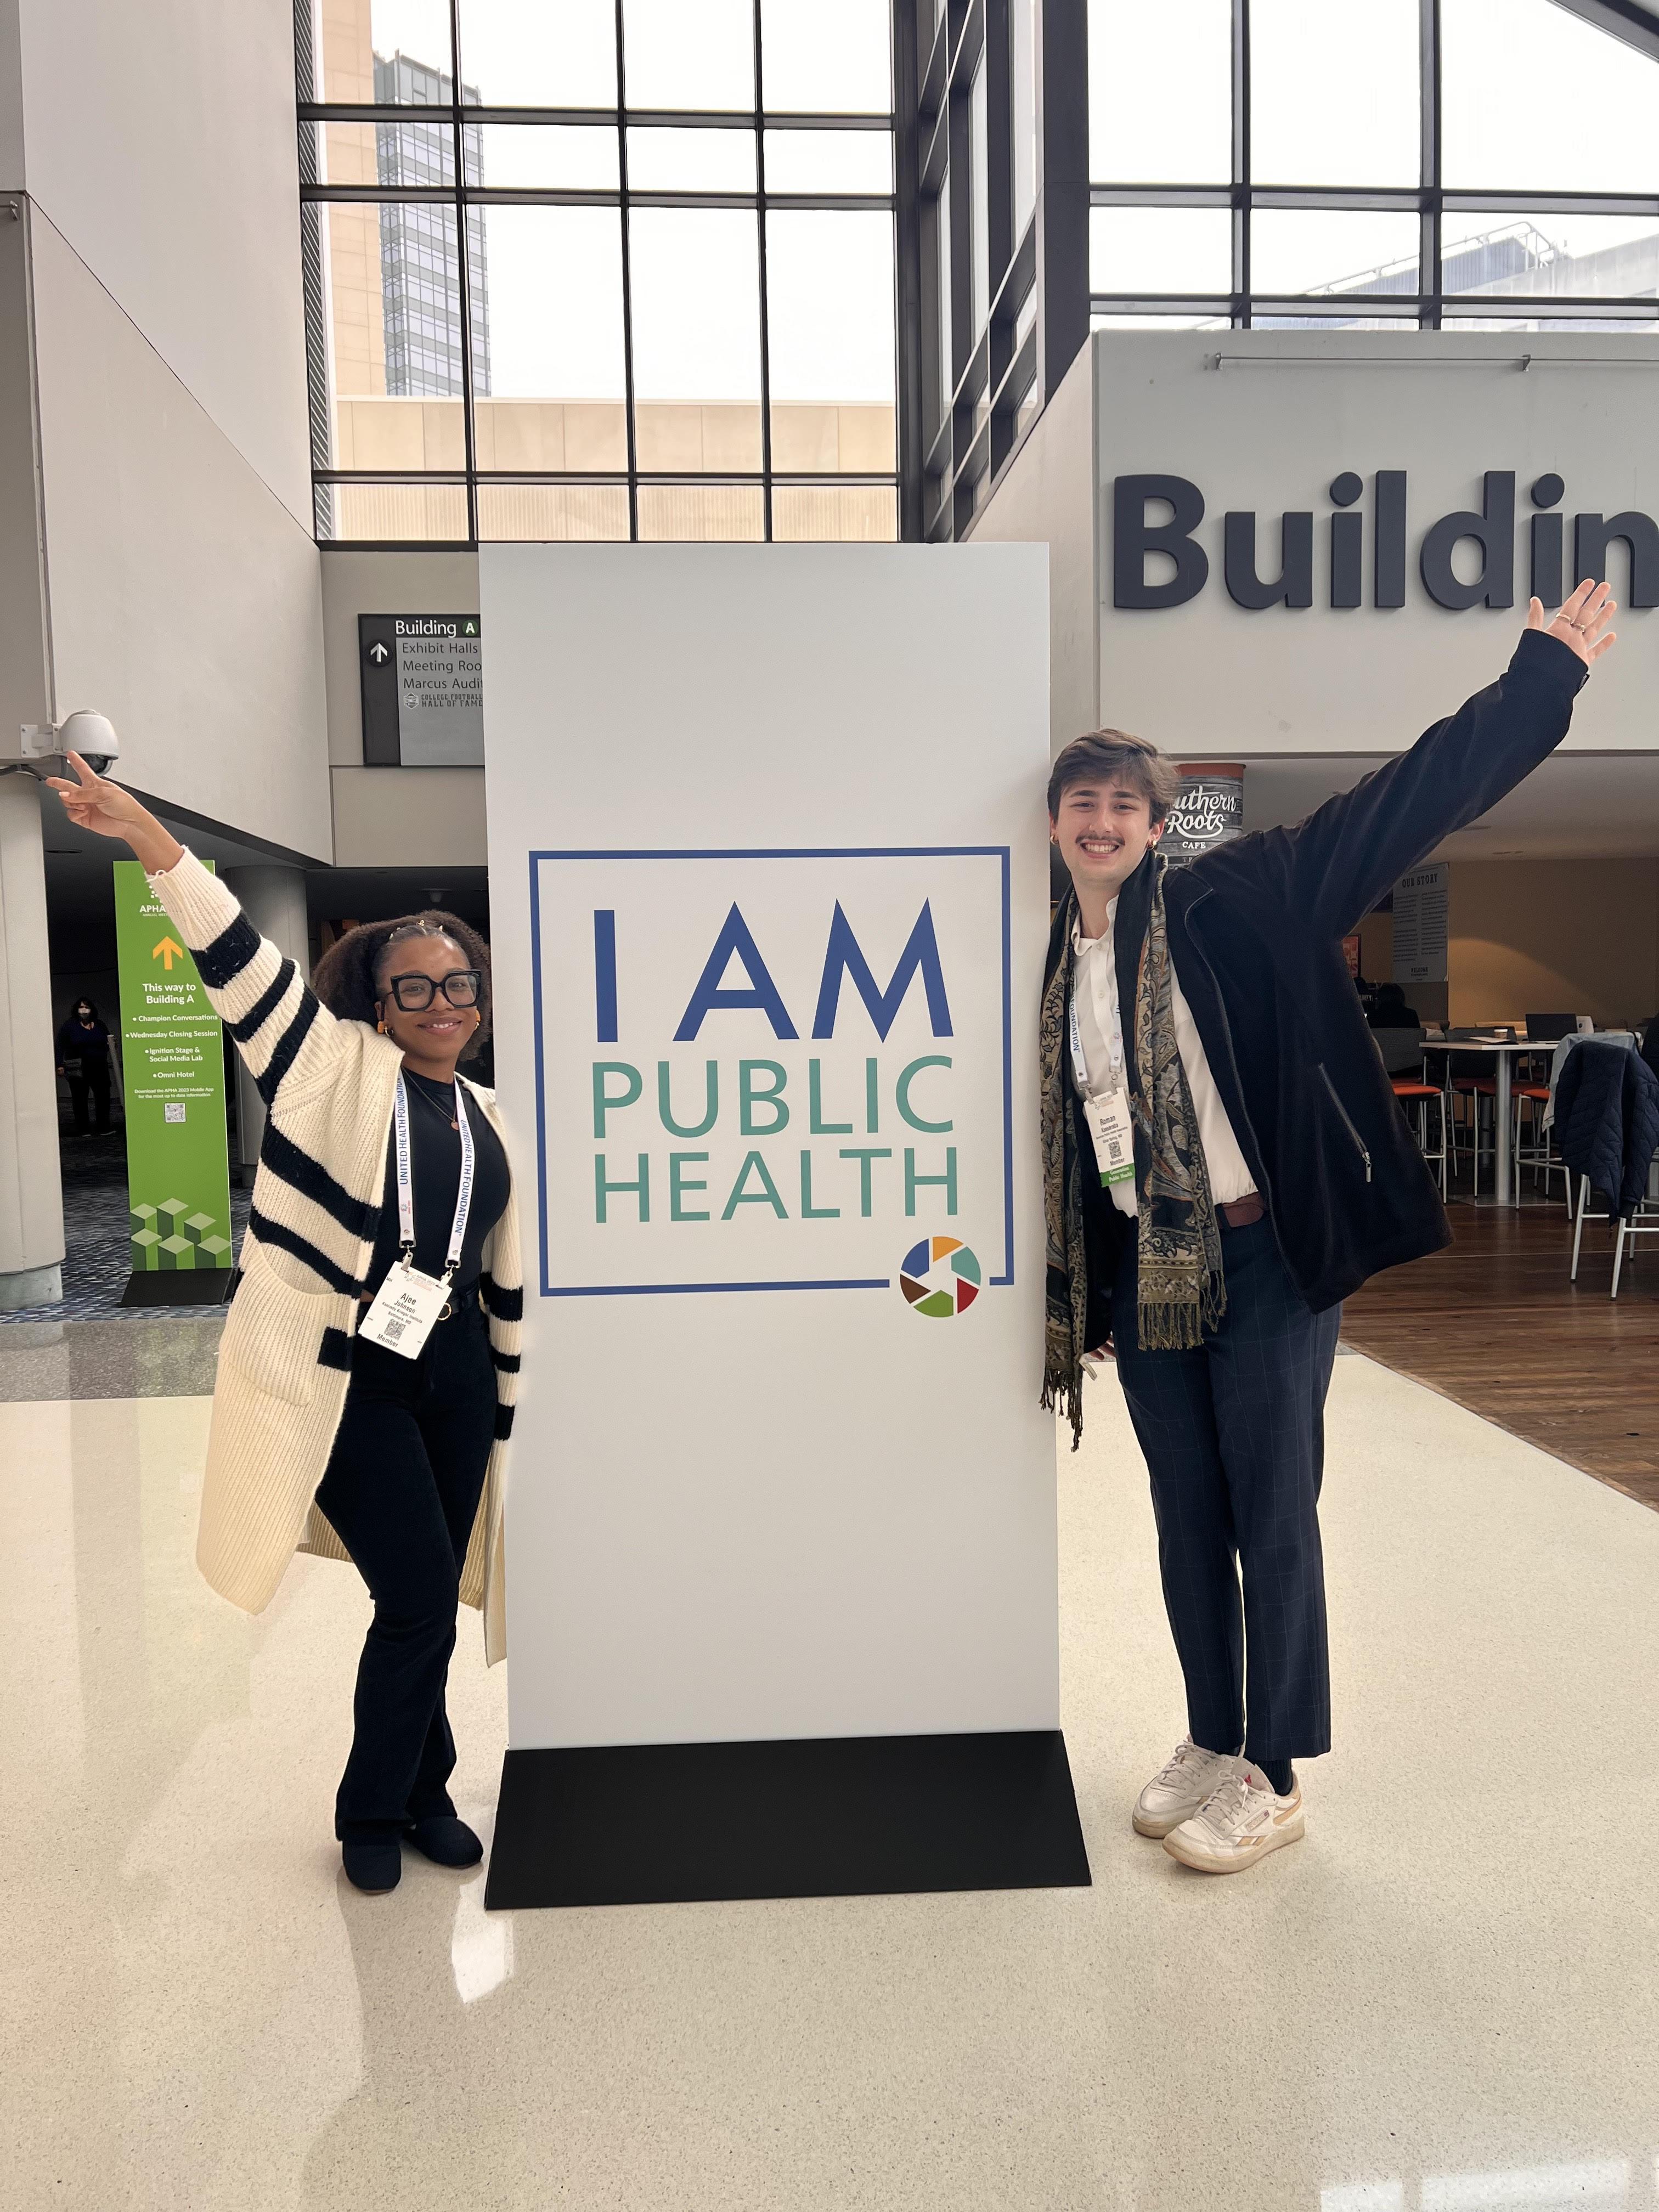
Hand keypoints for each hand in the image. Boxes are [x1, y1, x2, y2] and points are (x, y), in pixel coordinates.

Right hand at [45, 753, 182, 871]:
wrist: (130, 823)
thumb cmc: (124, 805)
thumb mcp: (103, 792)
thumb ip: (81, 793)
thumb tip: (64, 795)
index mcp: (95, 783)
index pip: (82, 769)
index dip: (76, 761)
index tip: (70, 754)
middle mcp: (89, 794)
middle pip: (69, 786)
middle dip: (58, 783)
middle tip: (50, 781)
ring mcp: (86, 806)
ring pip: (67, 802)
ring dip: (71, 802)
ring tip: (83, 805)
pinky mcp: (85, 818)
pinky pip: (71, 814)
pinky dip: (74, 813)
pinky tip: (83, 812)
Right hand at [1527, 578, 1615, 669]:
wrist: (1540, 685)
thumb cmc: (1533, 664)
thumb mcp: (1530, 637)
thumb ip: (1534, 618)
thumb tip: (1534, 602)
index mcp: (1559, 630)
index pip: (1573, 606)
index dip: (1582, 593)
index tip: (1590, 583)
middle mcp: (1572, 637)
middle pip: (1587, 613)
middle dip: (1597, 598)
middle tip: (1605, 587)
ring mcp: (1580, 648)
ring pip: (1595, 628)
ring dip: (1604, 616)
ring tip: (1612, 605)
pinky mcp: (1583, 662)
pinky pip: (1596, 651)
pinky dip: (1605, 644)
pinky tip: (1612, 636)